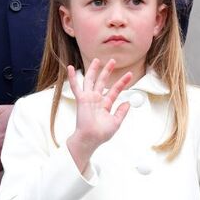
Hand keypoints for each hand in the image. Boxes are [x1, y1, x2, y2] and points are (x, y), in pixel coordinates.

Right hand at [65, 59, 131, 173]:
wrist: (91, 139)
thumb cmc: (101, 134)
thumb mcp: (116, 122)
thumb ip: (121, 112)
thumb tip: (127, 103)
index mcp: (105, 104)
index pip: (115, 90)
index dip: (122, 82)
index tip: (130, 74)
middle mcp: (97, 99)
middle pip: (102, 81)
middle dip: (107, 70)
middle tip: (112, 61)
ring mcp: (89, 98)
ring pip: (90, 80)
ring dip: (93, 70)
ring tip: (96, 60)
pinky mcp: (81, 99)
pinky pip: (76, 86)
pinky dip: (72, 77)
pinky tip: (70, 68)